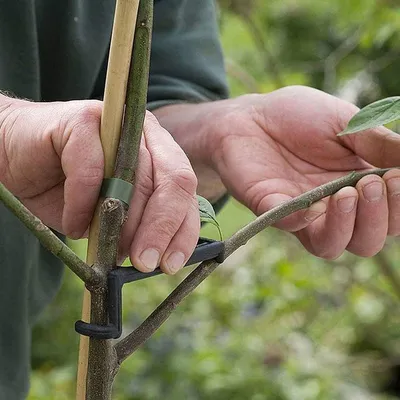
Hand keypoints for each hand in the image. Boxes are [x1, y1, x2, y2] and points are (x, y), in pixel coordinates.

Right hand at [0, 96, 198, 273]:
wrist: (14, 155)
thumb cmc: (65, 189)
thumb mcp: (107, 216)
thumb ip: (132, 228)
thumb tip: (151, 258)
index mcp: (159, 154)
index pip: (185, 192)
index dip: (182, 230)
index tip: (169, 265)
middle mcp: (145, 135)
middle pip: (173, 182)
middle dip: (159, 231)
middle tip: (143, 263)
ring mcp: (117, 124)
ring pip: (135, 178)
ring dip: (121, 224)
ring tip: (104, 248)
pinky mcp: (83, 120)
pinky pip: (91, 171)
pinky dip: (82, 205)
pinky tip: (73, 223)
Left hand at [209, 86, 399, 257]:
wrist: (252, 115)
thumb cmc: (300, 117)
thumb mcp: (348, 124)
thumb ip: (381, 145)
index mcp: (359, 188)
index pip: (392, 216)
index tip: (398, 177)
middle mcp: (333, 209)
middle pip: (366, 241)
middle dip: (378, 217)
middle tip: (371, 183)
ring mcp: (302, 213)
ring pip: (331, 246)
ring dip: (347, 226)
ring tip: (346, 193)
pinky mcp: (270, 209)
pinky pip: (289, 226)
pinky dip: (302, 220)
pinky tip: (312, 203)